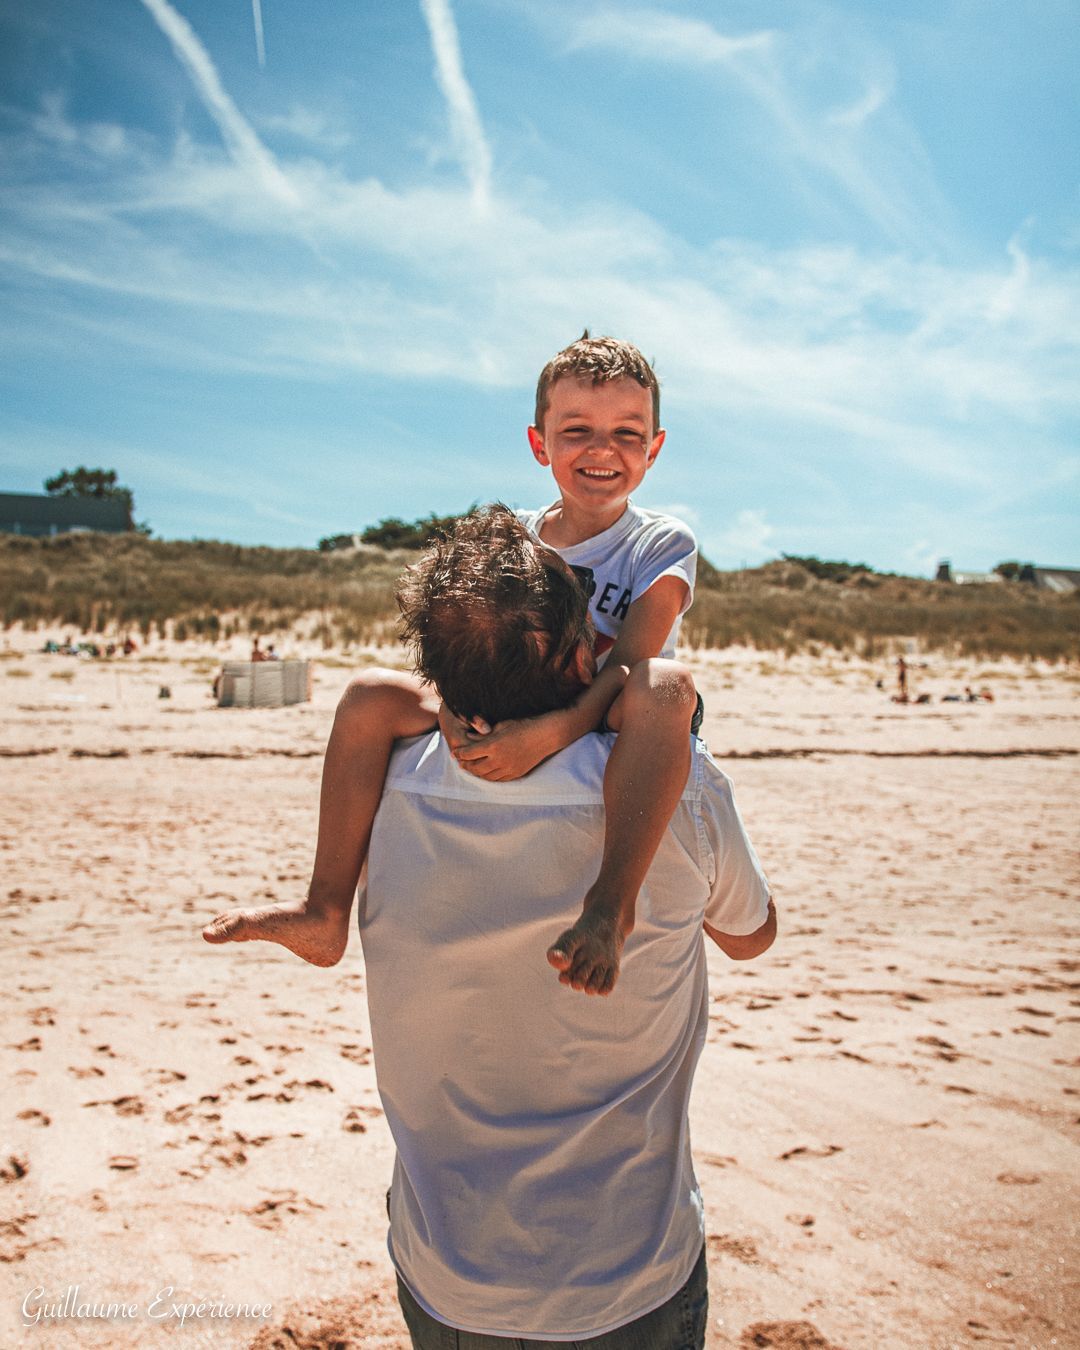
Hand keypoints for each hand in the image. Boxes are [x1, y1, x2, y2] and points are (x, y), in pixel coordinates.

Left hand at [442, 708, 557, 781]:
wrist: (544, 735)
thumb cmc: (522, 726)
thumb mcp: (500, 726)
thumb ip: (484, 735)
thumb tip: (468, 739)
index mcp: (493, 745)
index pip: (469, 753)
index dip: (460, 754)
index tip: (455, 753)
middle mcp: (499, 759)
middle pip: (475, 768)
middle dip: (466, 765)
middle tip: (461, 762)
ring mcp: (508, 768)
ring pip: (486, 776)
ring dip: (476, 773)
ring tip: (472, 768)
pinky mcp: (516, 774)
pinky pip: (498, 780)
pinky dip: (489, 777)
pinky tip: (486, 773)